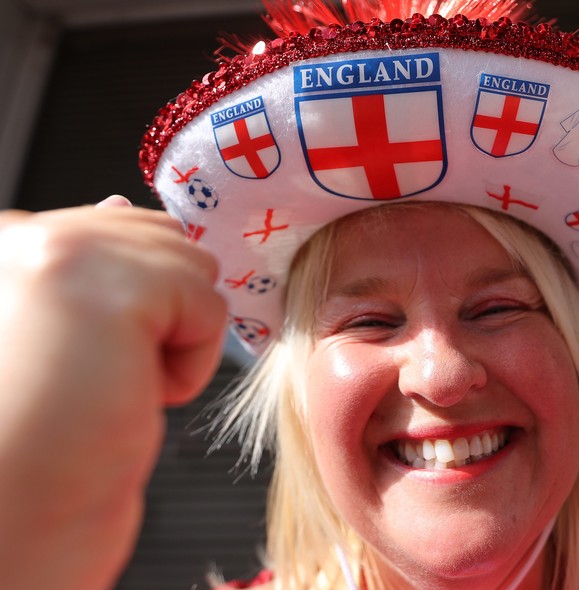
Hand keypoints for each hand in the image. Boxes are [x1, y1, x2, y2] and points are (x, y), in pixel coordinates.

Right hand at [0, 198, 226, 589]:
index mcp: (5, 246)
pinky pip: (206, 301)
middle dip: (160, 309)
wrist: (10, 526)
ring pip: (190, 262)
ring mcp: (53, 250)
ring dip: (175, 334)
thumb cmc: (35, 448)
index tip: (106, 352)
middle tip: (104, 376)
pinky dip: (190, 360)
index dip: (140, 296)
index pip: (115, 225)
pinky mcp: (103, 287)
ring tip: (112, 385)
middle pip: (160, 234)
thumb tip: (122, 204)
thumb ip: (95, 266)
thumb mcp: (68, 334)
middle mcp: (17, 236)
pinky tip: (131, 395)